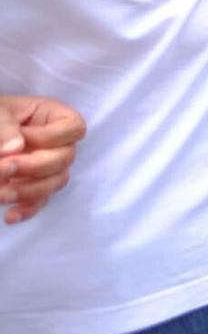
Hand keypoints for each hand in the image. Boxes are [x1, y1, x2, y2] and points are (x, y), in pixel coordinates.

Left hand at [0, 96, 85, 224]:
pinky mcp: (34, 186)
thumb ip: (5, 126)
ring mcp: (48, 166)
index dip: (50, 138)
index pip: (74, 129)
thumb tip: (16, 147)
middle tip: (3, 168)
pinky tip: (10, 216)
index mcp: (53, 117)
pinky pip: (41, 201)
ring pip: (56, 183)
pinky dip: (27, 210)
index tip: (18, 140)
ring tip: (1, 194)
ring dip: (29, 191)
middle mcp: (57, 143)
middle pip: (65, 159)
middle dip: (34, 167)